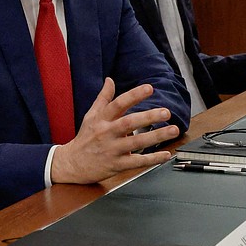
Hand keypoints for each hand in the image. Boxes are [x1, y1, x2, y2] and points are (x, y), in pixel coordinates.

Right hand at [50, 78, 176, 184]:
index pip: (118, 104)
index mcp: (101, 119)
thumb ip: (103, 98)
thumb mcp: (90, 116)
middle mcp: (106, 133)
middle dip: (148, 117)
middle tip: (166, 112)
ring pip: (136, 143)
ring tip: (173, 130)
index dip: (133, 95)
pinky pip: (137, 162)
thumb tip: (110, 80)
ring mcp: (112, 150)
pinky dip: (152, 159)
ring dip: (156, 136)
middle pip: (128, 123)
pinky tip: (166, 154)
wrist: (72, 164)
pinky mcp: (116, 165)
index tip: (149, 88)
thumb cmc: (85, 138)